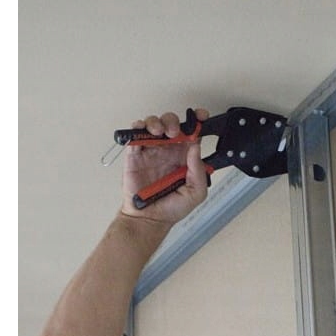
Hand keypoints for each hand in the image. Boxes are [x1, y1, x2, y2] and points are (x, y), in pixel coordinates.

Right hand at [120, 108, 209, 224]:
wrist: (149, 219)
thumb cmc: (171, 208)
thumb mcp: (196, 193)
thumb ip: (199, 171)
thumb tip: (195, 148)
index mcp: (184, 157)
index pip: (192, 133)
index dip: (197, 121)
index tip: (200, 116)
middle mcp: (168, 151)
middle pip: (171, 124)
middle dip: (173, 121)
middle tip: (174, 132)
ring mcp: (151, 151)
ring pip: (153, 125)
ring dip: (156, 122)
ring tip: (159, 132)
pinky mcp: (135, 155)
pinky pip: (135, 135)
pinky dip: (137, 128)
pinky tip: (143, 131)